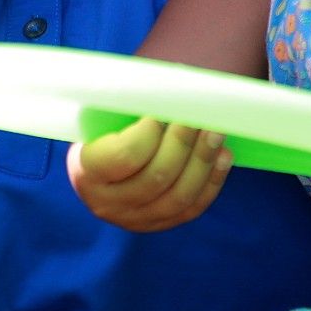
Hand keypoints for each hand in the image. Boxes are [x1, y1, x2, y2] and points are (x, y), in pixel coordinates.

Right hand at [69, 120, 231, 232]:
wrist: (100, 170)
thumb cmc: (102, 132)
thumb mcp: (100, 119)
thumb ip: (127, 108)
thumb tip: (172, 87)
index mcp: (87, 172)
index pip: (124, 156)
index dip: (149, 132)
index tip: (161, 110)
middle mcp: (108, 204)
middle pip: (156, 178)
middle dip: (183, 143)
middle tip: (199, 115)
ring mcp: (136, 219)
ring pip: (178, 197)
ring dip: (203, 161)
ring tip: (216, 132)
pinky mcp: (161, 223)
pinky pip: (192, 208)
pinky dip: (212, 181)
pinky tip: (223, 156)